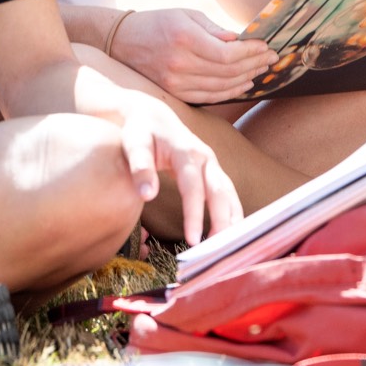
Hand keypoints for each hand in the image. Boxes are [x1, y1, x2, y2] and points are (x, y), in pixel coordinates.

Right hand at [108, 8, 275, 103]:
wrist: (121, 42)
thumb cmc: (158, 22)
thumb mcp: (186, 15)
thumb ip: (214, 29)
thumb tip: (240, 41)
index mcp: (185, 39)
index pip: (228, 54)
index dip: (251, 52)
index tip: (267, 47)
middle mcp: (180, 64)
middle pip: (228, 71)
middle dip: (254, 65)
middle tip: (272, 59)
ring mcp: (175, 83)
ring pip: (221, 87)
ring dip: (246, 79)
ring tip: (262, 70)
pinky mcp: (173, 94)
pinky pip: (208, 97)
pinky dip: (229, 92)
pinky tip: (243, 84)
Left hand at [114, 92, 242, 244]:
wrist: (152, 115)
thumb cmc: (140, 131)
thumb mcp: (134, 143)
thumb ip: (140, 167)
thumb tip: (147, 195)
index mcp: (186, 151)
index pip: (194, 187)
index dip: (194, 213)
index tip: (192, 240)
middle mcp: (205, 157)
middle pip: (220, 191)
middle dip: (222, 220)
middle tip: (217, 250)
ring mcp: (211, 164)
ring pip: (229, 193)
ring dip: (232, 219)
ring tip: (227, 248)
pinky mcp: (212, 172)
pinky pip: (227, 194)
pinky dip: (231, 214)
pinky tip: (228, 234)